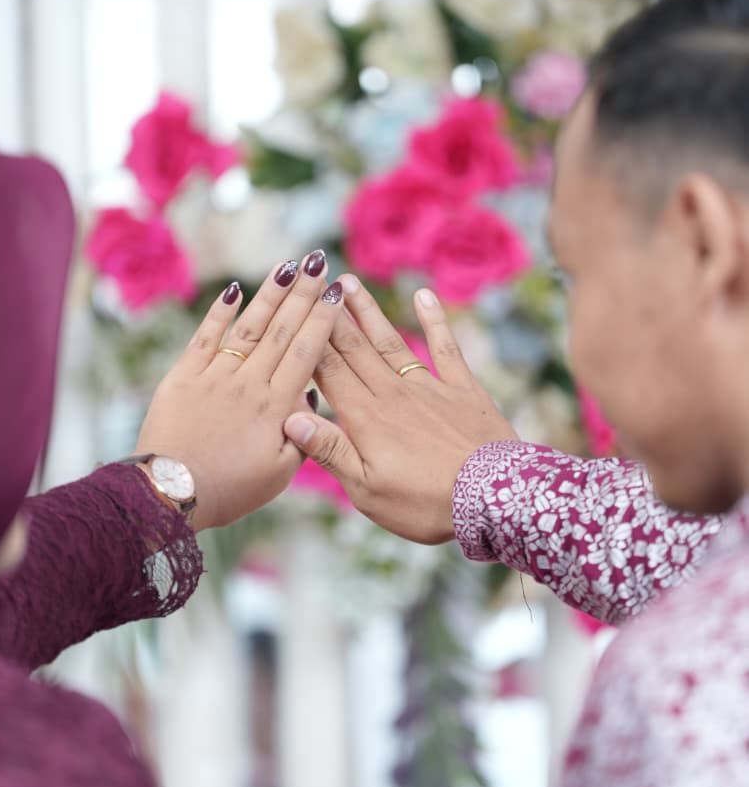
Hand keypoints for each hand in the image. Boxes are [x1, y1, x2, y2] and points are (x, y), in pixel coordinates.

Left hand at [136, 253, 343, 530]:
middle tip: (317, 261)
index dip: (322, 319)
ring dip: (269, 294)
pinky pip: (205, 337)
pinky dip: (219, 313)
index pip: (306, 352)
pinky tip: (233, 291)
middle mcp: (249, 384)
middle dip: (302, 293)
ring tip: (286, 265)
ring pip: (248, 327)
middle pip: (282, 330)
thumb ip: (302, 433)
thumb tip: (309, 397)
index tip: (335, 292)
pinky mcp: (183, 377)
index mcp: (277, 407)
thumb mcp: (279, 473)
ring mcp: (214, 377)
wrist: (171, 493)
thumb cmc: (231, 490)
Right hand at [283, 276, 516, 543]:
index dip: (308, 339)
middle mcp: (393, 394)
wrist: (496, 500)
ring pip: (390, 341)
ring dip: (368, 311)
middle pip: (354, 348)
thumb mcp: (368, 490)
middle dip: (331, 315)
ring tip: (349, 282)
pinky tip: (423, 296)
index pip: (327, 370)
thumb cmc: (426, 504)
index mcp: (365, 419)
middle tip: (314, 281)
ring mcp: (429, 388)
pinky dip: (435, 320)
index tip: (293, 310)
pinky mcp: (463, 390)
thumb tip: (290, 417)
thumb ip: (330, 451)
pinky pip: (445, 347)